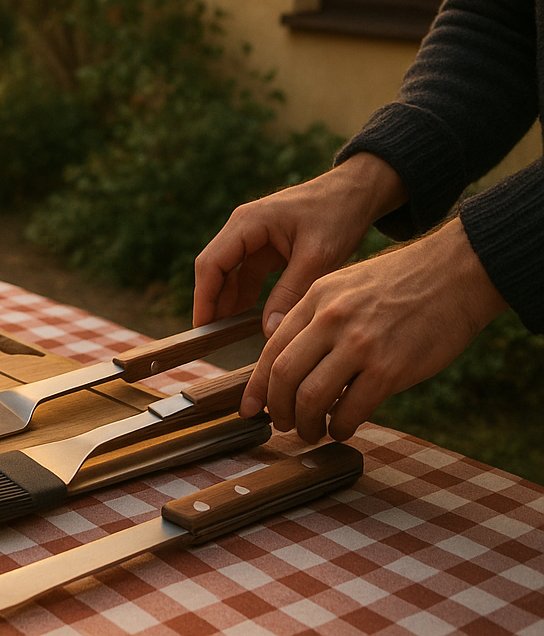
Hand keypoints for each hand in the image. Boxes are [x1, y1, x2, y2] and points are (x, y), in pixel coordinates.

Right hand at [193, 153, 407, 329]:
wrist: (358, 192)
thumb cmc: (338, 215)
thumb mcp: (317, 258)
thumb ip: (291, 294)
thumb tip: (270, 332)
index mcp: (247, 223)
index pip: (211, 264)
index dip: (203, 298)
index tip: (203, 330)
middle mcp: (242, 227)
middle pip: (214, 269)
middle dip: (212, 302)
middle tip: (212, 339)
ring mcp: (252, 236)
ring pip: (229, 273)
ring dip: (227, 301)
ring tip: (228, 334)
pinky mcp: (265, 245)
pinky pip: (247, 273)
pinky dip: (245, 295)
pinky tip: (249, 318)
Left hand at [240, 217, 506, 440]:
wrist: (455, 273)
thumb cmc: (401, 283)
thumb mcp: (345, 285)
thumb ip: (316, 319)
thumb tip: (294, 362)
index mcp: (315, 298)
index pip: (271, 348)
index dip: (256, 385)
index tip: (249, 407)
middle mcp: (330, 320)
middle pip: (283, 375)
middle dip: (276, 409)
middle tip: (281, 425)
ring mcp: (359, 344)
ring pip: (311, 397)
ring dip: (306, 424)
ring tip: (311, 432)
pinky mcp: (389, 368)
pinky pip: (351, 409)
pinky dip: (340, 426)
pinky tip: (342, 429)